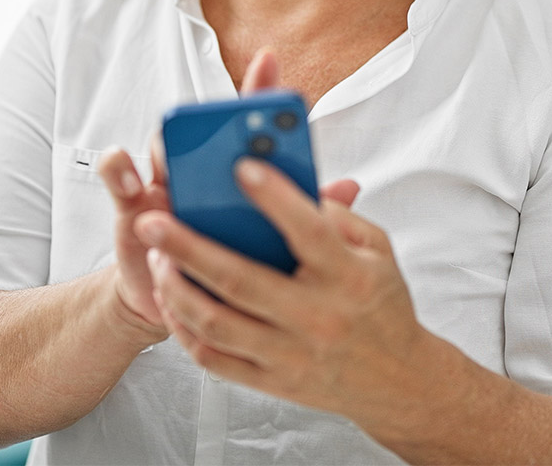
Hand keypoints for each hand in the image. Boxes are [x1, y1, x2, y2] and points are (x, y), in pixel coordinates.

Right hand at [95, 48, 286, 335]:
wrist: (189, 309)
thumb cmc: (236, 268)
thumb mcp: (272, 244)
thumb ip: (304, 213)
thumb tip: (350, 187)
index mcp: (236, 173)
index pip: (249, 125)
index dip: (257, 89)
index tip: (270, 61)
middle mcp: (199, 169)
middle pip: (203, 131)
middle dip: (211, 118)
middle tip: (224, 114)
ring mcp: (164, 184)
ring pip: (162, 147)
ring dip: (168, 143)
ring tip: (175, 147)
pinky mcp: (133, 207)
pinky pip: (120, 181)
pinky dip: (120, 172)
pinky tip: (131, 177)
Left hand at [135, 79, 426, 437]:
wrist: (401, 382)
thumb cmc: (381, 303)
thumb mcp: (377, 250)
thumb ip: (335, 215)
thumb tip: (284, 185)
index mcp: (348, 277)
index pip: (308, 231)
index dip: (274, 198)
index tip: (240, 167)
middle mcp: (319, 317)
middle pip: (240, 280)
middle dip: (187, 248)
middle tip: (150, 221)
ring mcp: (293, 355)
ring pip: (217, 324)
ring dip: (177, 289)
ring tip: (154, 259)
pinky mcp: (274, 383)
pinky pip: (215, 359)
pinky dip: (184, 329)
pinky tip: (170, 300)